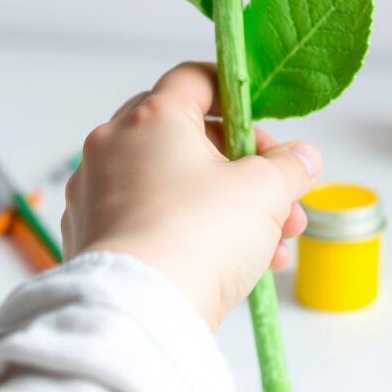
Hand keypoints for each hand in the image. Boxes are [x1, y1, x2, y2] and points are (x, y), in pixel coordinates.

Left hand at [62, 62, 321, 328]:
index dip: (235, 93)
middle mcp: (114, 144)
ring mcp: (95, 190)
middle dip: (242, 165)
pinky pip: (149, 219)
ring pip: (172, 184)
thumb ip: (288, 167)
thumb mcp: (263, 192)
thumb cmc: (198, 235)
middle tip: (281, 194)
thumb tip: (302, 158)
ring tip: (275, 244)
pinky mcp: (89, 235)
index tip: (264, 121)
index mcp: (151, 117)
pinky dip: (188, 232)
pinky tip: (235, 266)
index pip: (194, 79)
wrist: (138, 312)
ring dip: (226, 206)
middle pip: (187, 135)